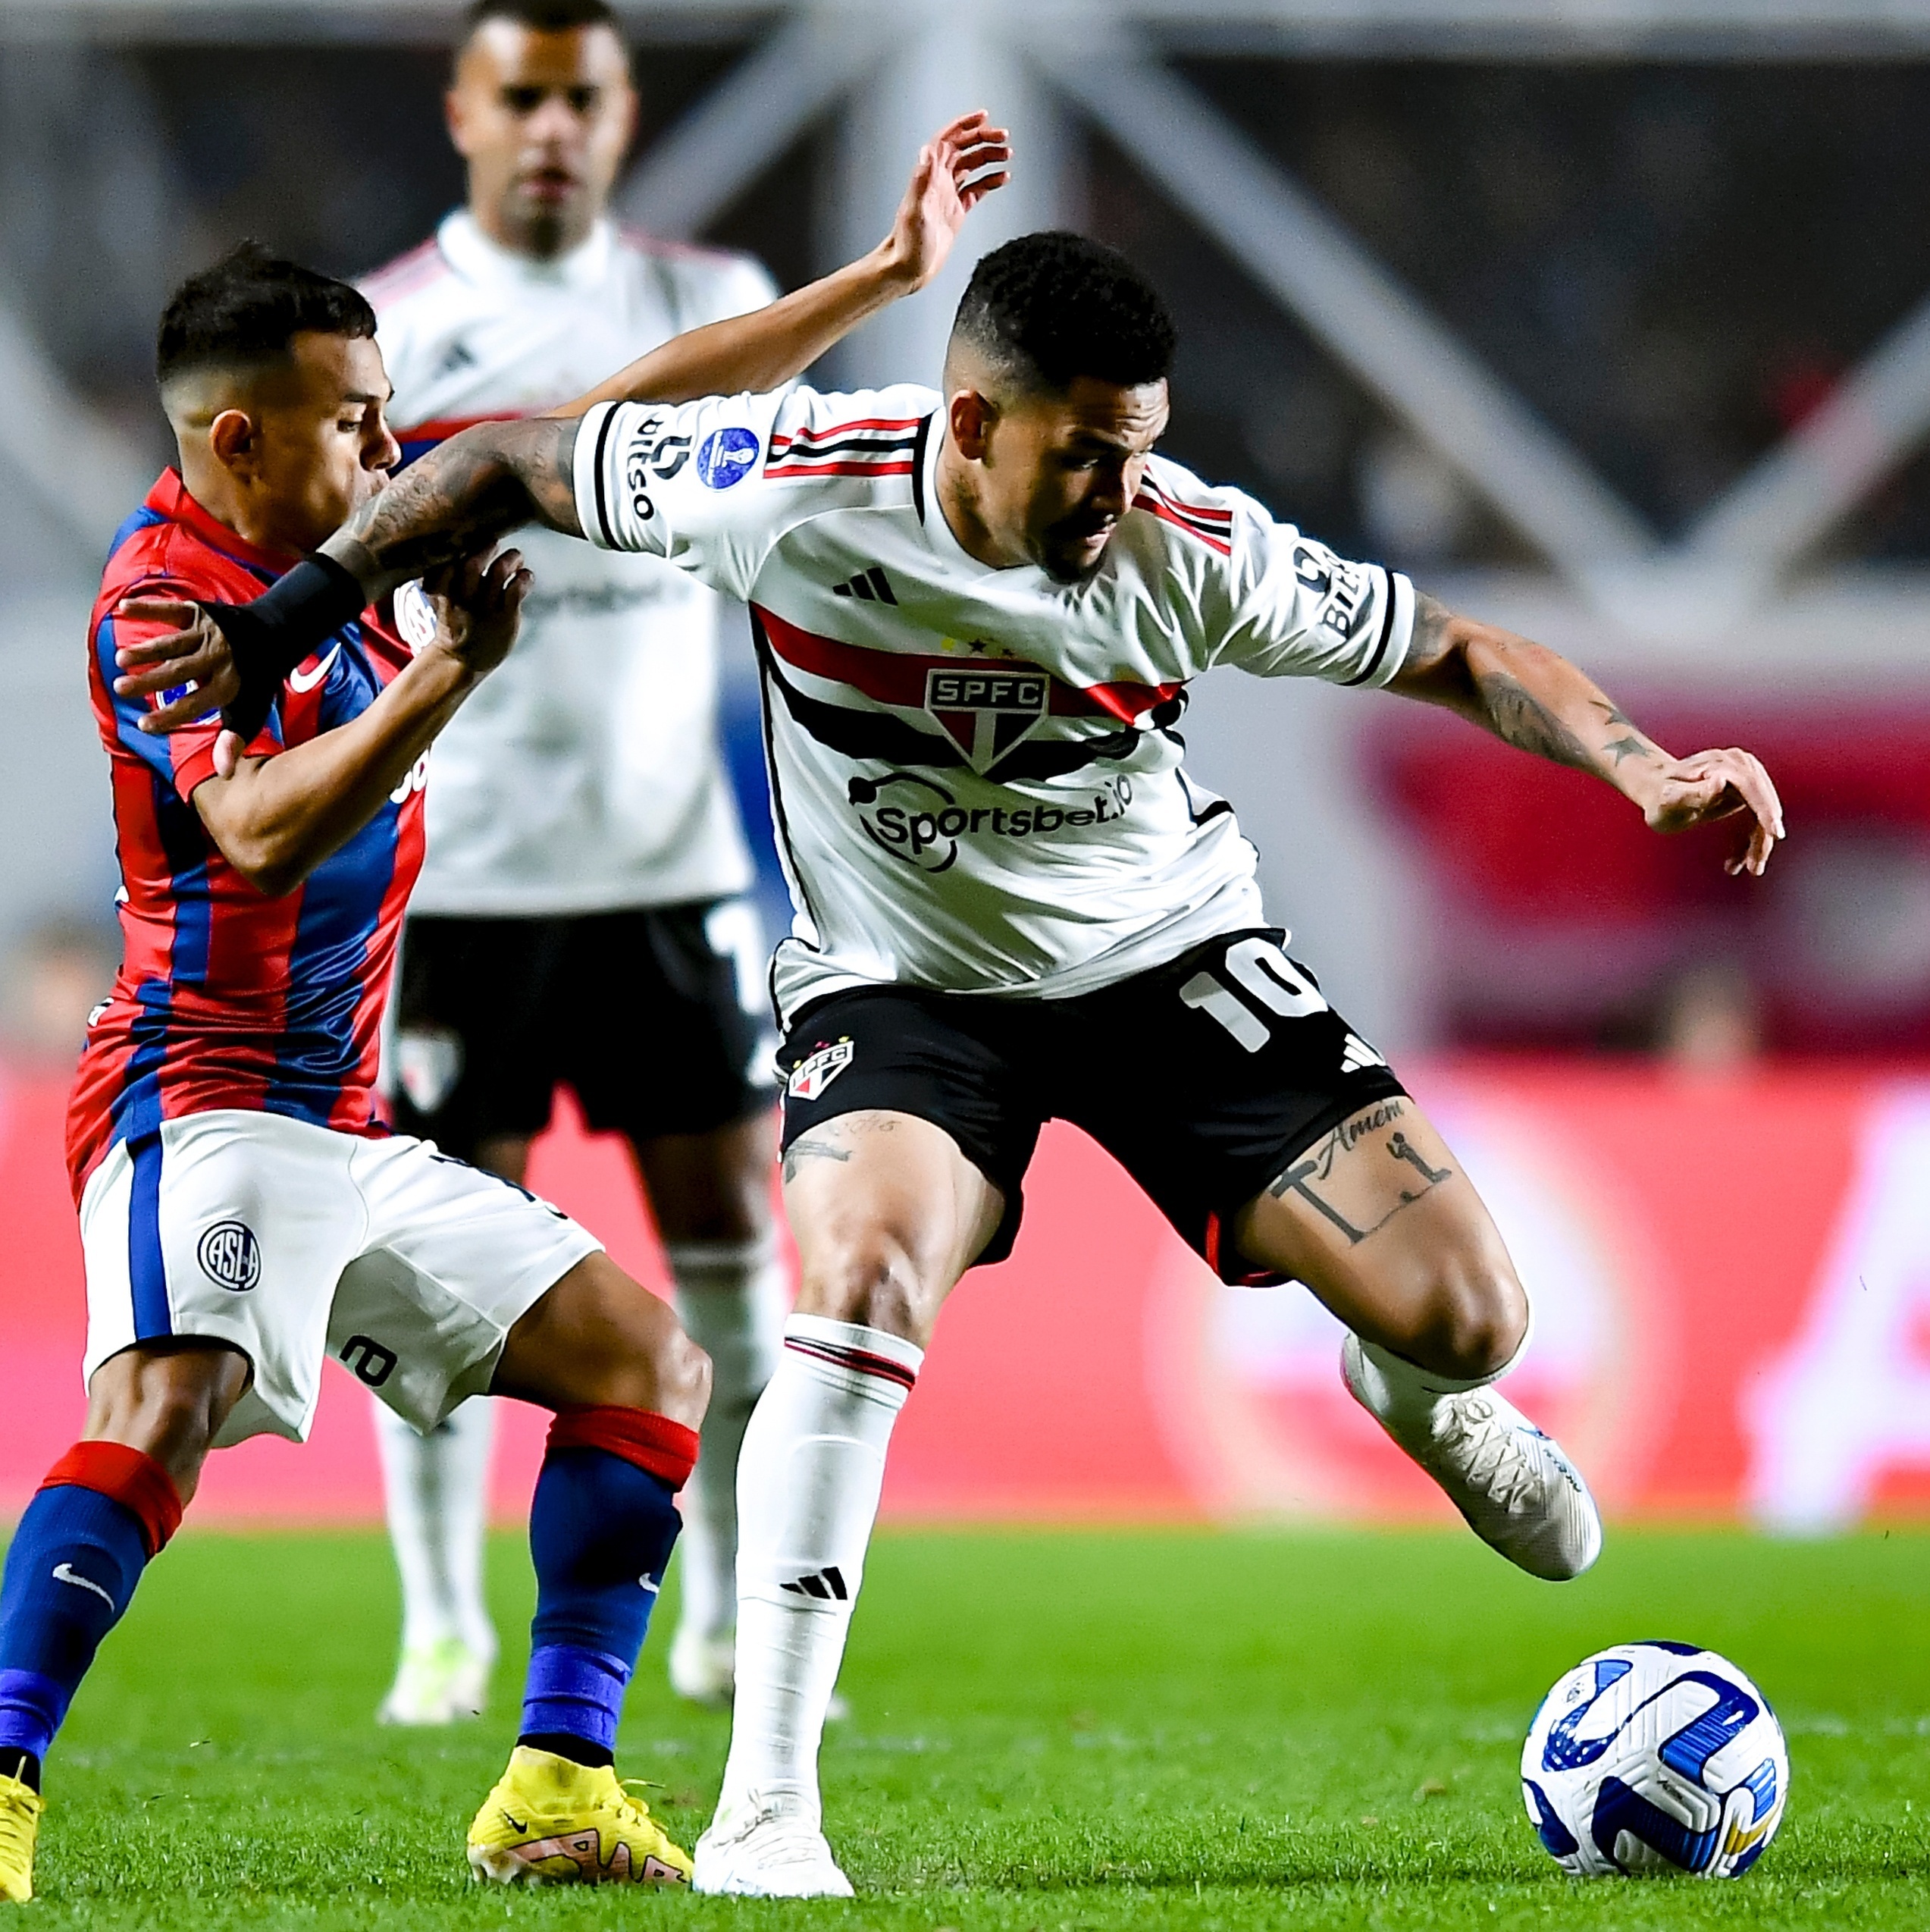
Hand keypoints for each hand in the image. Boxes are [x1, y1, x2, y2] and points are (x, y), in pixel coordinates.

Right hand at [112, 599, 252, 777]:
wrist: (272, 635)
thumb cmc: (253, 680)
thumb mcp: (250, 710)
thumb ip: (233, 739)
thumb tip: (225, 774)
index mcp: (228, 685)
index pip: (196, 704)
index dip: (171, 716)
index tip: (144, 725)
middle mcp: (217, 658)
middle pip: (179, 672)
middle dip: (150, 680)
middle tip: (122, 689)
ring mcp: (207, 633)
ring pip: (173, 643)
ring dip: (146, 650)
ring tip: (122, 660)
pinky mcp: (199, 613)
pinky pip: (170, 609)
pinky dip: (147, 607)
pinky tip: (122, 609)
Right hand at [420, 545, 529, 677]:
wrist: (462, 659)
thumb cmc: (455, 619)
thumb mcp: (442, 594)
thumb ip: (449, 571)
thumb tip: (466, 538)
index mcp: (440, 590)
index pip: (444, 561)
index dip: (456, 545)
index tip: (466, 536)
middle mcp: (461, 598)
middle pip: (471, 564)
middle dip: (485, 548)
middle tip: (493, 542)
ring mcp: (484, 608)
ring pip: (498, 573)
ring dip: (510, 559)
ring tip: (515, 557)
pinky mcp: (505, 617)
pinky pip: (516, 590)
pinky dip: (524, 578)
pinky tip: (524, 576)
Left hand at [877, 110, 1011, 291]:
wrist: (908, 269)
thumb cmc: (908, 244)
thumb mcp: (915, 211)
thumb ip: (922, 180)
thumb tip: (928, 151)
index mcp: (930, 176)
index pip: (949, 140)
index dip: (965, 125)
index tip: (984, 117)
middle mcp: (938, 181)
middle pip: (964, 149)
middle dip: (984, 139)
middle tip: (1004, 137)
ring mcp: (948, 195)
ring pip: (972, 166)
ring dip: (989, 157)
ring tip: (1007, 155)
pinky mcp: (956, 211)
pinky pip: (976, 189)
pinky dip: (990, 181)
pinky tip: (1003, 178)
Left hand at [1641, 747, 1784, 876]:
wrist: (1656, 789)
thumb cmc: (1660, 798)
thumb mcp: (1672, 801)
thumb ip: (1696, 793)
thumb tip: (1720, 781)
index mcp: (1724, 764)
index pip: (1753, 789)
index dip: (1765, 812)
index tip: (1775, 835)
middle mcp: (1741, 764)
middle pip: (1764, 803)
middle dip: (1762, 838)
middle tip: (1755, 868)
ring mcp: (1746, 775)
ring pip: (1764, 814)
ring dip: (1757, 843)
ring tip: (1744, 868)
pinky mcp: (1747, 789)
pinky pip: (1757, 817)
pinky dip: (1750, 840)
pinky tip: (1736, 861)